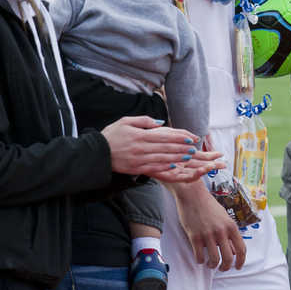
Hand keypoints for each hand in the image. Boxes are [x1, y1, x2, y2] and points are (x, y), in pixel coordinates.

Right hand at [102, 116, 219, 178]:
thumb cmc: (111, 135)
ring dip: (177, 158)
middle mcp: (140, 148)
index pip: (164, 136)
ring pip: (162, 159)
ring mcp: (138, 160)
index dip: (178, 137)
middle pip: (165, 148)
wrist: (96, 153)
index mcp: (140, 135)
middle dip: (181, 148)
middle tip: (194, 148)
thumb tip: (160, 123)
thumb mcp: (125, 121)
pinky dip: (165, 167)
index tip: (190, 137)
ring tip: (189, 157)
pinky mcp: (136, 168)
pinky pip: (153, 168)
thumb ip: (143, 120)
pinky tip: (174, 166)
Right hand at [172, 179, 246, 270]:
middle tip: (222, 268)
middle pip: (228, 258)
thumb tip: (234, 250)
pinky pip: (199, 256)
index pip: (241, 249)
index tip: (238, 267)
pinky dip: (200, 261)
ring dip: (212, 265)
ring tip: (210, 264)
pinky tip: (200, 258)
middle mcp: (221, 231)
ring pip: (214, 260)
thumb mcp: (224, 217)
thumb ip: (229, 233)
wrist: (192, 195)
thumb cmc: (209, 205)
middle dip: (226, 267)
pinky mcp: (194, 236)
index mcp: (231, 226)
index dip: (241, 261)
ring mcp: (208, 234)